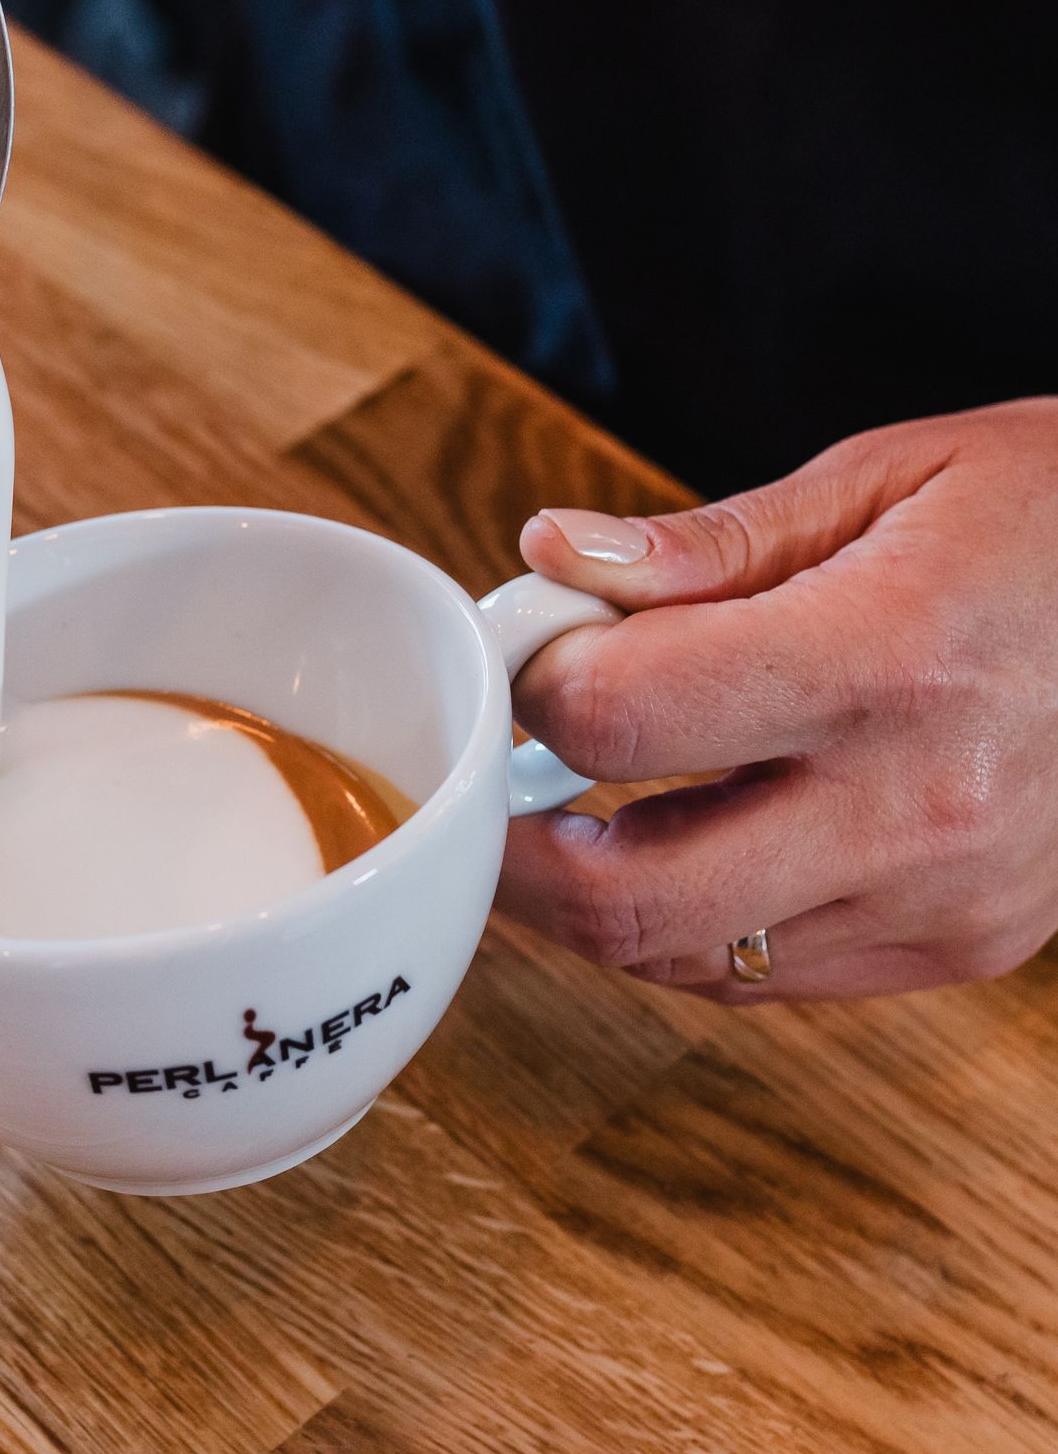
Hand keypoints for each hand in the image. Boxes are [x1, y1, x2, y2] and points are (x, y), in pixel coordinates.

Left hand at [499, 400, 1057, 1001]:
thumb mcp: (888, 476)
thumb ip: (705, 545)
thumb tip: (551, 560)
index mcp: (887, 658)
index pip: (624, 718)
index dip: (533, 684)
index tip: (523, 651)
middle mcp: (920, 804)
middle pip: (635, 896)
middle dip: (518, 855)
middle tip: (486, 790)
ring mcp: (949, 898)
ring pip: (693, 957)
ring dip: (597, 899)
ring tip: (571, 809)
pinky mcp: (967, 945)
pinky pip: (774, 977)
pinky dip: (693, 926)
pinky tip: (674, 847)